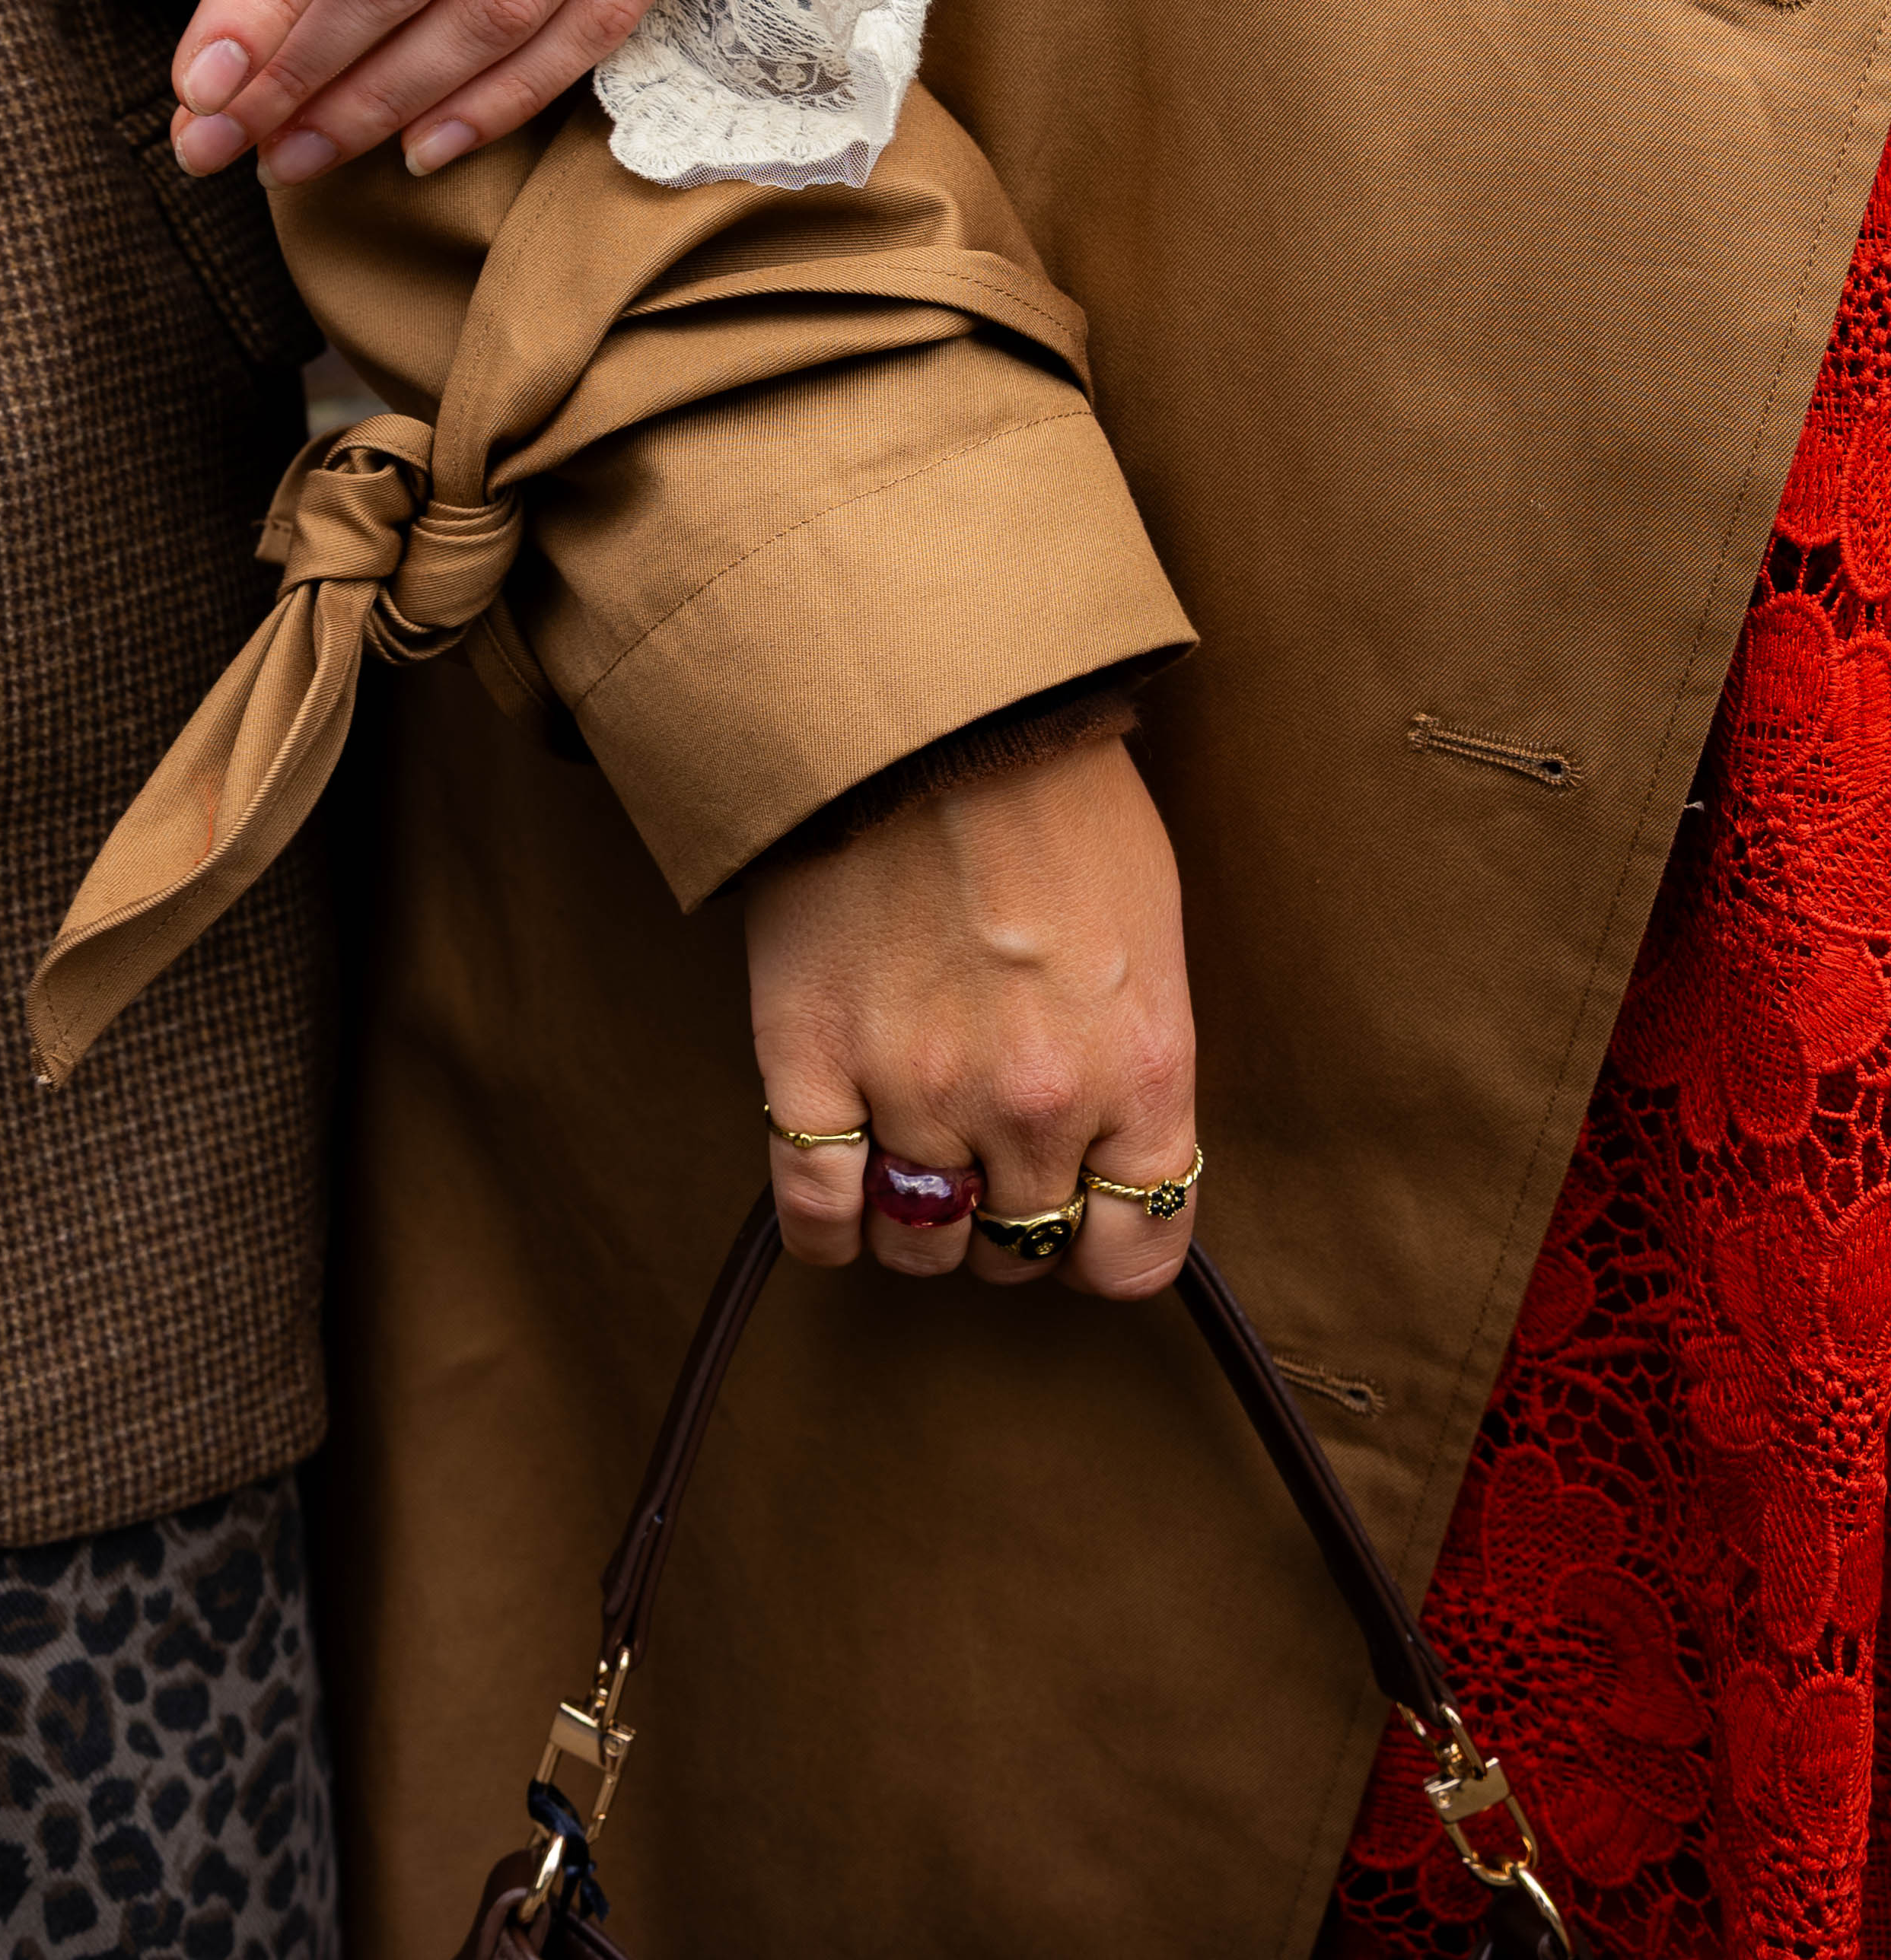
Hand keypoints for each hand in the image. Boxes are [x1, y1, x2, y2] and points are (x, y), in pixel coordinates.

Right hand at [745, 737, 1197, 1295]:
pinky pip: (817, 1212)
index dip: (1102, 1245)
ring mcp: (918, 1093)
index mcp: (1141, 1072)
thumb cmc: (1054, 796)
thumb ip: (1134, 1059)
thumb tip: (1110, 1140)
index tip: (1077, 1210)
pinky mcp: (811, 1064)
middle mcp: (1038, 1106)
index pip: (1136, 1253)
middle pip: (1018, 1248)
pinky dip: (829, 1224)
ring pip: (919, 1243)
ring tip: (909, 1158)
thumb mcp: (1149, 935)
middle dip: (1005, 1215)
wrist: (932, 706)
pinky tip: (838, 1194)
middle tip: (985, 1155)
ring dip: (918, 1219)